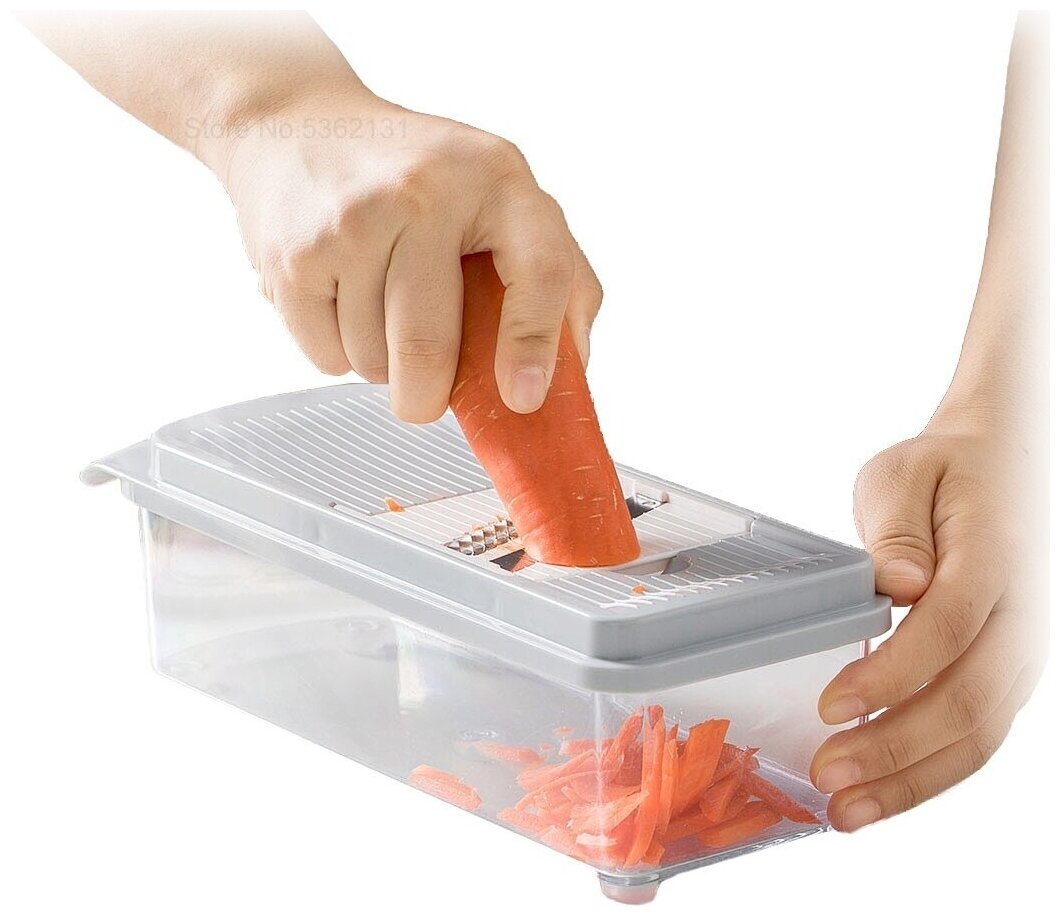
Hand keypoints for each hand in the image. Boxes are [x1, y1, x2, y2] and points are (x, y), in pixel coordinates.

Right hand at [213, 88, 601, 421]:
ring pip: (374, 361)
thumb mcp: (499, 194)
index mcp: (497, 179)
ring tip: (379, 310)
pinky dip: (338, 352)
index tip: (523, 398)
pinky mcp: (296, 256)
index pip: (541, 268)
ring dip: (381, 365)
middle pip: (429, 347)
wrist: (297, 124)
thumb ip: (557, 273)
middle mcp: (425, 192)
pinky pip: (327, 358)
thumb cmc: (415, 175)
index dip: (534, 343)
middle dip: (428, 399)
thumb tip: (569, 370)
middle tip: (427, 398)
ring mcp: (353, 223)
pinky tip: (341, 300)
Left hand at [810, 409, 1045, 830]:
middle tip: (829, 776)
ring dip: (912, 779)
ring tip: (847, 810)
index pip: (950, 624)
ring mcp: (1023, 651)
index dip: (892, 673)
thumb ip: (897, 527)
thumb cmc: (942, 473)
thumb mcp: (903, 474)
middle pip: (970, 696)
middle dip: (895, 746)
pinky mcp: (1008, 674)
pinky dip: (931, 773)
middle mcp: (1023, 612)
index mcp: (996, 554)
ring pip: (981, 732)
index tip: (833, 704)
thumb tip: (899, 580)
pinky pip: (980, 735)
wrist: (999, 472)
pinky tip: (882, 793)